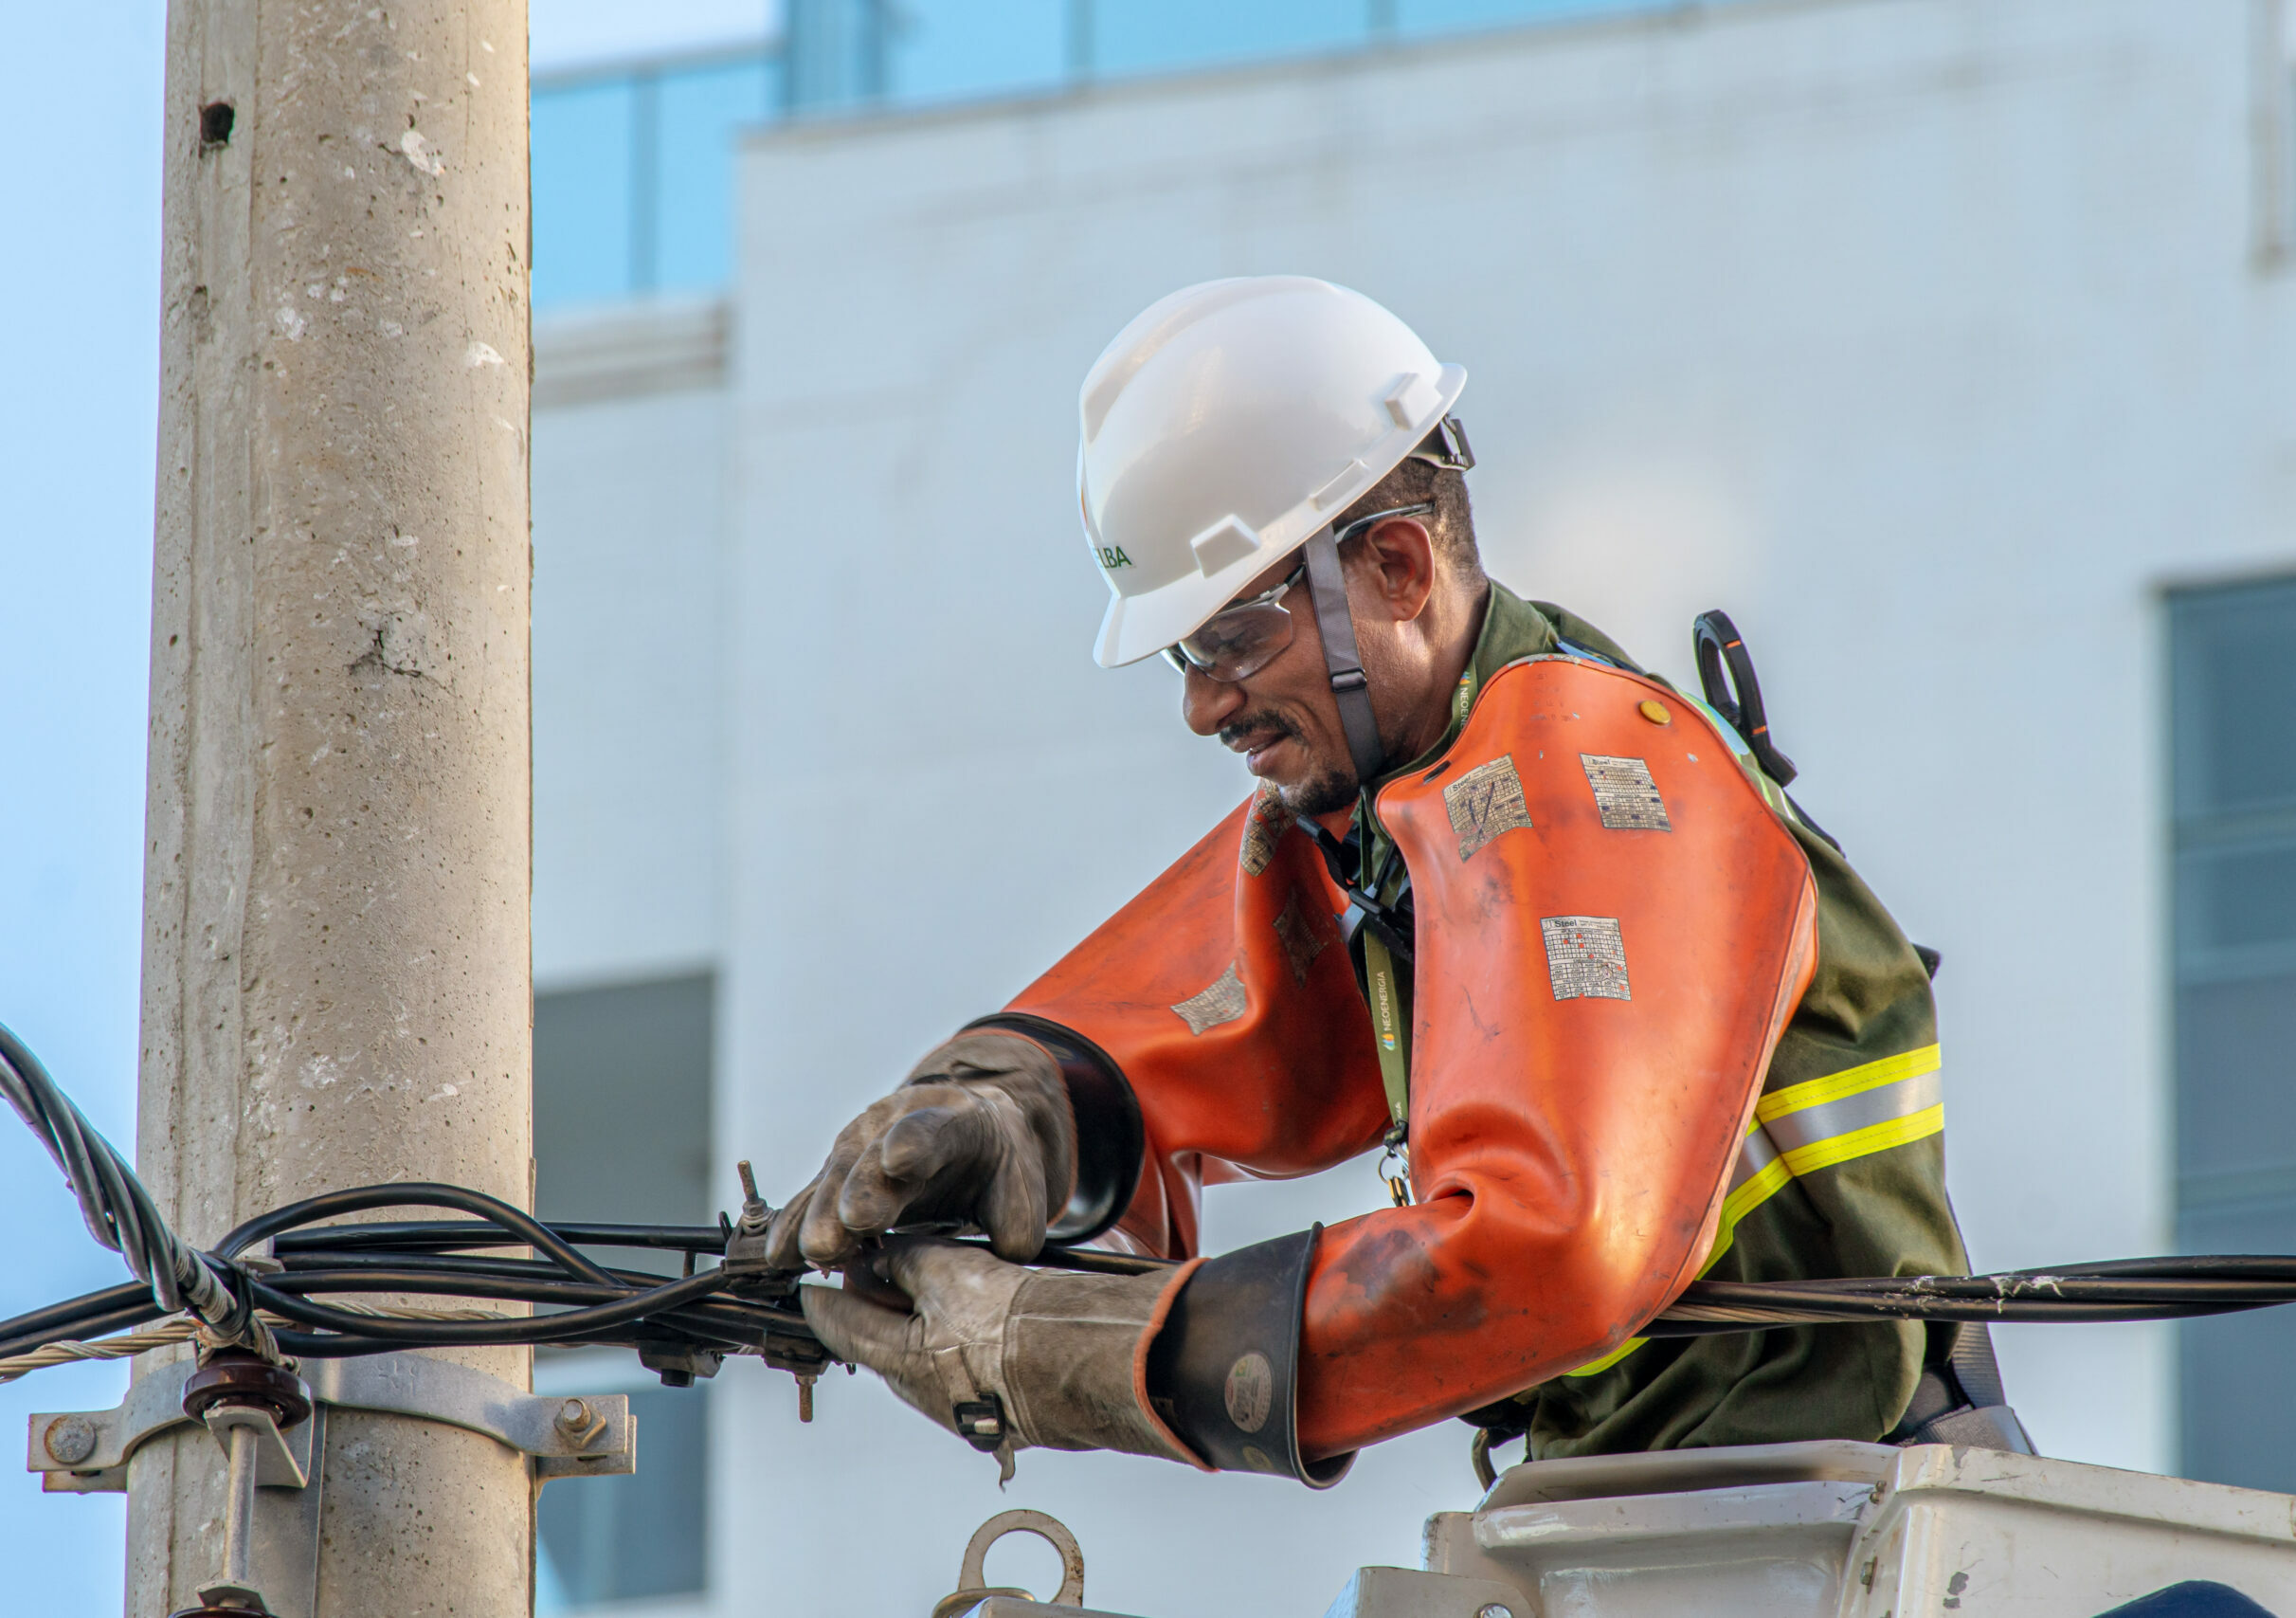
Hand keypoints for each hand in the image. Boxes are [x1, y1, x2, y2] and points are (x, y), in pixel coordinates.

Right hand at [765, 1032, 1075, 1268]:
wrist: (970, 1135)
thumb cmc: (996, 1168)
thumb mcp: (1020, 1188)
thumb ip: (1015, 1223)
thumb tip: (1000, 1255)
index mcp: (950, 1122)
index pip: (931, 1129)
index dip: (914, 1142)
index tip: (898, 1159)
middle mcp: (894, 1126)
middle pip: (871, 1158)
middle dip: (859, 1189)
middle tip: (849, 1224)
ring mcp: (858, 1147)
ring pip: (834, 1179)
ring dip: (821, 1215)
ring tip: (813, 1251)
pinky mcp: (835, 1174)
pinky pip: (809, 1200)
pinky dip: (794, 1226)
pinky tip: (778, 1255)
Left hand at [800, 1237, 1195, 1475]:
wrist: (1079, 1363)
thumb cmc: (1009, 1319)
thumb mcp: (947, 1271)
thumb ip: (905, 1262)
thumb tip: (880, 1260)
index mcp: (898, 1360)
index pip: (841, 1327)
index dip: (823, 1301)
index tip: (809, 1290)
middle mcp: (922, 1394)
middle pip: (882, 1345)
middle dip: (876, 1313)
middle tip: (873, 1279)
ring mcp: (961, 1409)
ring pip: (925, 1361)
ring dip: (920, 1328)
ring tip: (932, 1295)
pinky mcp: (1000, 1414)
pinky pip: (963, 1374)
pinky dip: (958, 1345)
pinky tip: (978, 1325)